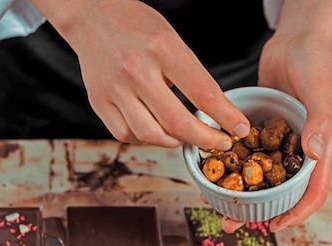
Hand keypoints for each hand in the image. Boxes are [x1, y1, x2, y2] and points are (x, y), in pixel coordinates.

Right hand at [32, 0, 250, 149]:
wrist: (92, 16)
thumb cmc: (136, 25)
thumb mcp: (171, 38)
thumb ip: (190, 73)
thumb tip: (212, 112)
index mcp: (162, 48)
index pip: (203, 92)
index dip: (225, 117)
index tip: (239, 130)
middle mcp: (136, 70)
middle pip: (177, 122)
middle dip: (205, 139)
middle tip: (219, 143)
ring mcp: (114, 88)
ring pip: (151, 134)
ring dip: (174, 142)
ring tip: (185, 137)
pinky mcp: (99, 101)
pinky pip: (125, 134)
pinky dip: (145, 139)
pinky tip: (155, 130)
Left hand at [222, 0, 331, 233]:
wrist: (298, 38)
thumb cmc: (317, 62)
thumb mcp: (320, 92)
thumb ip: (320, 123)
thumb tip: (314, 155)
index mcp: (319, 149)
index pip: (313, 192)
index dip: (296, 214)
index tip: (273, 227)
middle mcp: (298, 150)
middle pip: (280, 192)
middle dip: (256, 212)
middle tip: (229, 225)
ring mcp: (278, 141)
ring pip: (259, 177)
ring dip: (238, 194)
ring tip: (212, 204)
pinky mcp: (260, 129)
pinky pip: (245, 154)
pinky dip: (230, 167)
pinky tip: (208, 172)